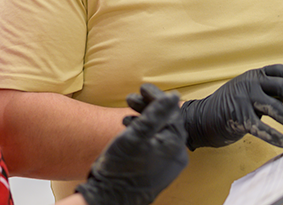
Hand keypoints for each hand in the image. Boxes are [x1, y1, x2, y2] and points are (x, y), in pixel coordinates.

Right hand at [75, 84, 187, 204]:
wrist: (107, 199)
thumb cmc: (120, 169)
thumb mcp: (136, 135)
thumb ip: (156, 114)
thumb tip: (174, 96)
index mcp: (175, 147)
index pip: (171, 113)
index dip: (156, 97)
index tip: (141, 88)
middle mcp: (176, 157)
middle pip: (165, 122)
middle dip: (148, 107)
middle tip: (131, 98)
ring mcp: (167, 165)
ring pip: (159, 132)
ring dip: (144, 119)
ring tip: (126, 112)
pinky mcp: (157, 170)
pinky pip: (155, 144)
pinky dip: (144, 134)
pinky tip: (129, 128)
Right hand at [156, 64, 282, 149]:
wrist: (202, 117)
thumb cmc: (232, 106)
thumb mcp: (252, 93)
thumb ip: (273, 93)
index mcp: (255, 75)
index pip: (281, 72)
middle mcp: (250, 83)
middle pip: (281, 87)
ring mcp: (243, 99)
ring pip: (273, 107)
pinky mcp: (236, 116)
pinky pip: (259, 127)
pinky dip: (273, 135)